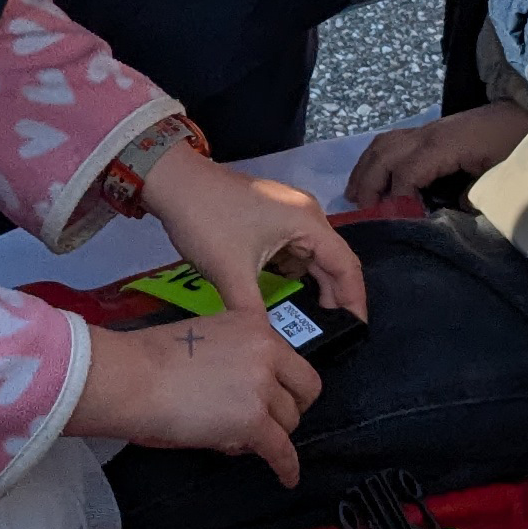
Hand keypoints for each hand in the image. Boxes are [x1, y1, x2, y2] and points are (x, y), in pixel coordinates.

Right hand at [73, 302, 324, 484]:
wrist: (131, 378)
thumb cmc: (150, 359)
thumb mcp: (206, 337)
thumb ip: (235, 354)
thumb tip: (245, 391)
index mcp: (254, 326)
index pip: (292, 360)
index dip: (284, 384)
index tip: (274, 398)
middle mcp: (266, 352)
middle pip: (303, 390)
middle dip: (289, 408)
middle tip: (268, 421)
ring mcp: (261, 387)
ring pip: (289, 422)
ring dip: (271, 433)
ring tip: (239, 440)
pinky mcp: (253, 422)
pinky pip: (282, 450)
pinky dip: (286, 466)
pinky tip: (287, 477)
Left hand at [139, 139, 368, 323]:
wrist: (172, 181)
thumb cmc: (206, 221)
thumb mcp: (230, 272)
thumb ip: (253, 313)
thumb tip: (269, 347)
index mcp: (308, 222)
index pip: (347, 267)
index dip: (354, 301)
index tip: (355, 331)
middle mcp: (307, 215)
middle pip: (334, 262)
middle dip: (334, 297)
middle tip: (331, 333)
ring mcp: (289, 213)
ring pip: (313, 257)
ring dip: (312, 286)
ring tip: (309, 321)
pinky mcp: (272, 217)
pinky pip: (294, 250)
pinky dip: (293, 273)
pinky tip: (284, 296)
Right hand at [348, 103, 527, 209]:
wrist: (522, 111)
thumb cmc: (512, 143)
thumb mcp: (498, 173)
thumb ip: (472, 196)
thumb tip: (449, 215)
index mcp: (443, 146)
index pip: (406, 173)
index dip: (396, 199)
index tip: (394, 221)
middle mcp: (427, 134)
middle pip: (384, 156)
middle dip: (368, 184)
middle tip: (362, 213)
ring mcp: (425, 130)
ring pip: (382, 144)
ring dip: (365, 169)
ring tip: (355, 195)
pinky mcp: (427, 130)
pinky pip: (390, 141)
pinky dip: (374, 158)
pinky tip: (370, 175)